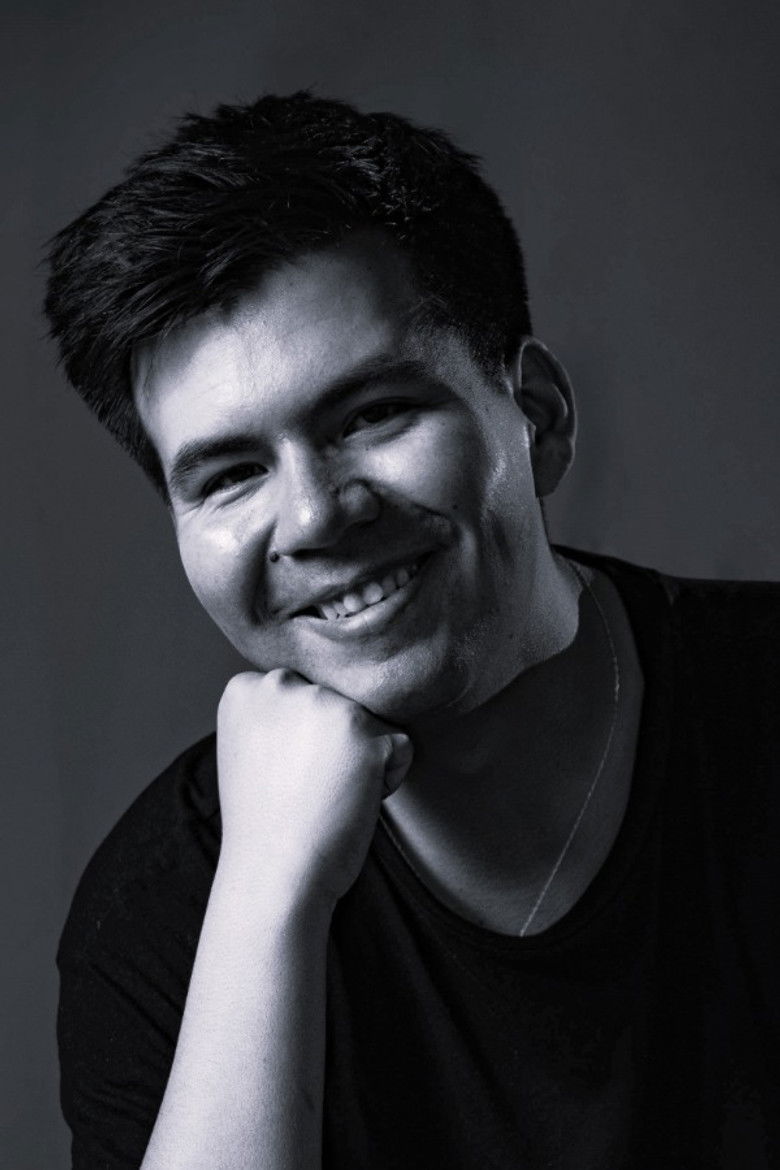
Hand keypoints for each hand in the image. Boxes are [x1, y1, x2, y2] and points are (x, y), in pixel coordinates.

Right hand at [216, 669, 412, 904]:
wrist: (273, 874)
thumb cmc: (265, 822)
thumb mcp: (248, 748)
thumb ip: (277, 713)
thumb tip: (320, 696)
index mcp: (245, 688)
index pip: (303, 692)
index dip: (301, 736)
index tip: (280, 770)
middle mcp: (282, 685)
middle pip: (338, 702)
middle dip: (334, 742)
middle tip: (304, 786)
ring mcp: (325, 706)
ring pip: (371, 722)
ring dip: (362, 758)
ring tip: (327, 794)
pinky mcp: (365, 734)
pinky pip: (400, 747)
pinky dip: (388, 778)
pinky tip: (353, 801)